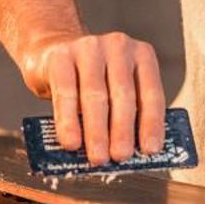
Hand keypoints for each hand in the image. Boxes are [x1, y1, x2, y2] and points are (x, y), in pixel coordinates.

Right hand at [20, 31, 164, 165]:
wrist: (52, 53)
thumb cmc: (91, 81)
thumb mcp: (115, 90)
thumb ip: (125, 113)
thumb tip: (130, 153)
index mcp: (142, 55)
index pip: (151, 93)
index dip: (152, 123)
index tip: (151, 150)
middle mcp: (118, 46)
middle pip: (122, 94)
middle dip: (122, 129)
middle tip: (120, 156)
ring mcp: (88, 47)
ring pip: (95, 95)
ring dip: (97, 130)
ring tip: (98, 157)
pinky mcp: (60, 56)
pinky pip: (65, 93)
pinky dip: (69, 121)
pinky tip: (71, 142)